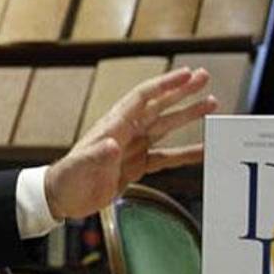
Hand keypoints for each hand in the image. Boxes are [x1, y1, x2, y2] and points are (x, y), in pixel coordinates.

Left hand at [44, 67, 217, 219]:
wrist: (62, 198)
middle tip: (204, 77)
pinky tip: (203, 150)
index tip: (186, 74)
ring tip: (211, 104)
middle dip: (182, 91)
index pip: (143, 98)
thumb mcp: (80, 165)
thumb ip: (98, 155)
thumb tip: (113, 145)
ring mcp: (133, 148)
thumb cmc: (67, 178)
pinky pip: (166, 156)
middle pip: (159, 106)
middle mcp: (126, 132)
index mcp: (113, 126)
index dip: (164, 85)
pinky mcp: (136, 165)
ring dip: (187, 115)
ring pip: (166, 126)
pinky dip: (185, 153)